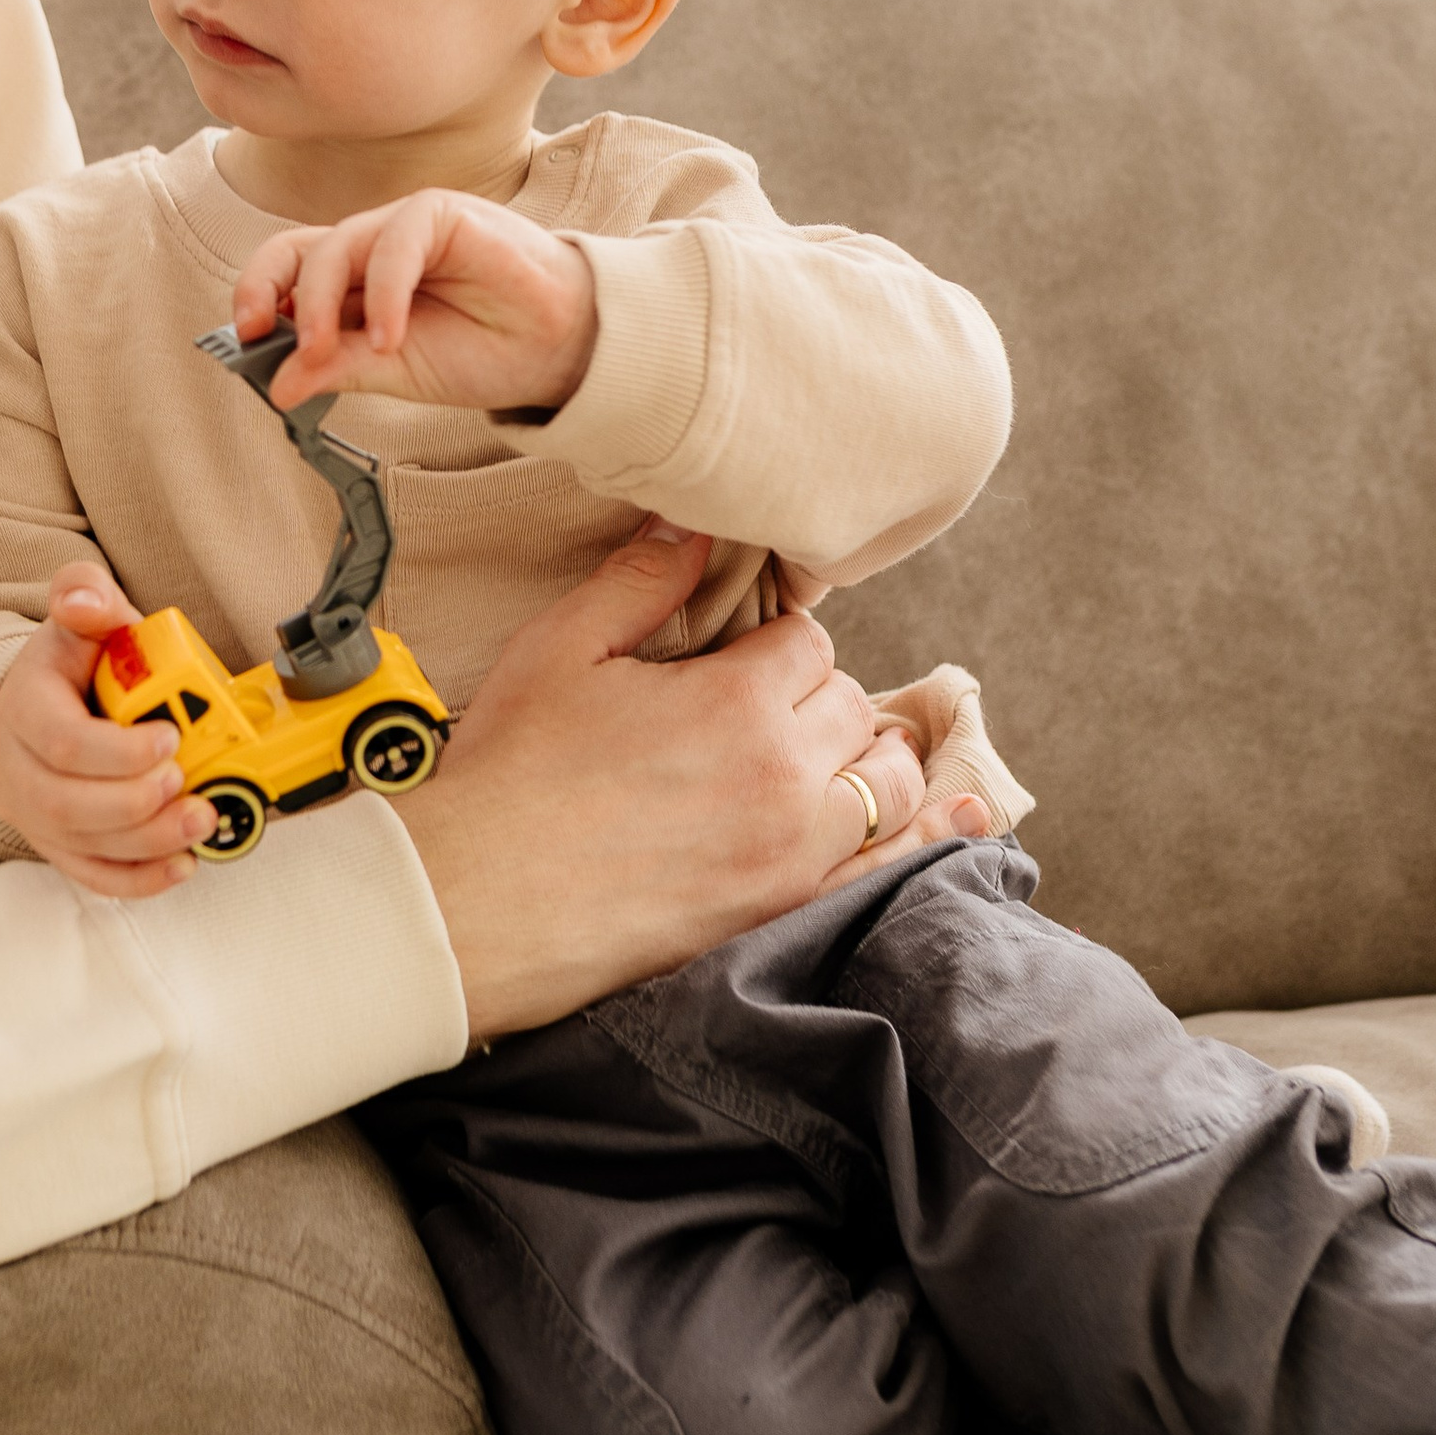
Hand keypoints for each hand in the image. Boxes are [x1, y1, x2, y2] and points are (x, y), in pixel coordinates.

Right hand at [0, 562, 221, 897]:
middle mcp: (14, 766)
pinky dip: (138, 878)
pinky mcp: (54, 842)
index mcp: (22, 705)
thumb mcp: (79, 614)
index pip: (62, 741)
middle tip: (188, 784)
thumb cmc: (70, 660)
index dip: (119, 750)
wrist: (42, 699)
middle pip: (66, 804)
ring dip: (147, 840)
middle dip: (136, 803)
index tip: (170, 738)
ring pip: (80, 844)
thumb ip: (85, 594)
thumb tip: (85, 603)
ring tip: (200, 819)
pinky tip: (182, 864)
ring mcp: (30, 811)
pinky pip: (89, 873)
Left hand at [231, 190, 598, 415]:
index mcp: (353, 281)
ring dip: (325, 305)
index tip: (245, 338)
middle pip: (297, 251)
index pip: (285, 270)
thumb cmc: (481, 350)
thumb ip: (338, 369)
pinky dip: (385, 292)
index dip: (256, 294)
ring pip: (338, 245)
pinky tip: (394, 336)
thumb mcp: (395, 371)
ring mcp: (405, 227)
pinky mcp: (444, 214)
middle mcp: (371, 247)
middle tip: (270, 344)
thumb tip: (277, 386)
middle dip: (271, 294)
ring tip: (333, 354)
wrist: (556, 349)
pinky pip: (396, 241)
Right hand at [386, 521, 990, 1040]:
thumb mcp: (562, 650)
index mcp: (736, 703)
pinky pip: (888, 869)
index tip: (734, 656)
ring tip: (839, 750)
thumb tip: (694, 521)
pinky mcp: (785, 913)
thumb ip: (642, 580)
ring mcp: (794, 856)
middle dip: (815, 696)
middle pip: (850, 707)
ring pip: (883, 782)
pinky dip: (929, 836)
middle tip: (758, 705)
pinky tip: (959, 816)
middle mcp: (786, 780)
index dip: (770, 641)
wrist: (475, 904)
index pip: (806, 642)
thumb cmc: (509, 776)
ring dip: (867, 756)